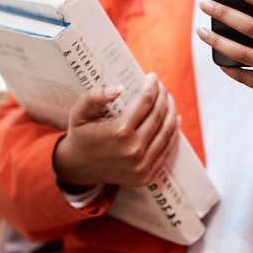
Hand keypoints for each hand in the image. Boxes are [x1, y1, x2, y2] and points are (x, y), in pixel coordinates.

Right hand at [53, 72, 179, 187]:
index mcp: (119, 132)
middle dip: (163, 96)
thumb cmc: (81, 136)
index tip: (153, 77)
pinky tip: (174, 118)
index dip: (152, 86)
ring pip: (166, 131)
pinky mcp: (147, 175)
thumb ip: (94, 97)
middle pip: (158, 115)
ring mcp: (142, 165)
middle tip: (161, 86)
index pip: (145, 102)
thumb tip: (119, 87)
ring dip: (171, 111)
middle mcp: (133, 149)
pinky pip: (166, 149)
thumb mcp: (79, 113)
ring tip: (168, 99)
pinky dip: (173, 131)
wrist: (78, 170)